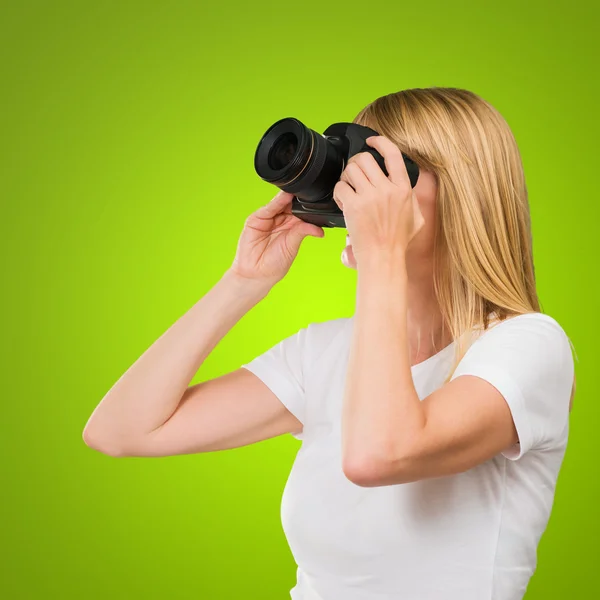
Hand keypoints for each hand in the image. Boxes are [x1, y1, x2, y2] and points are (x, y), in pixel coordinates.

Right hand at [228, 190, 324, 286]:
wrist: (256, 273)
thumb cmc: (274, 264)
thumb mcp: (292, 246)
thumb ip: (302, 232)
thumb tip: (319, 230)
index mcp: (292, 227)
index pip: (300, 212)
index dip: (307, 206)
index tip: (316, 200)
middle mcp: (280, 221)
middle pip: (290, 205)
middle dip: (297, 200)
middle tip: (308, 194)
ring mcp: (268, 219)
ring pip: (280, 204)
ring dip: (288, 197)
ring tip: (298, 193)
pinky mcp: (256, 219)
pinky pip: (268, 208)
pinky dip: (276, 201)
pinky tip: (285, 197)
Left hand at [333, 136, 423, 266]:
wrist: (383, 257)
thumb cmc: (398, 242)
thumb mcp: (416, 218)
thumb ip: (413, 199)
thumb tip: (412, 186)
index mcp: (403, 189)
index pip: (392, 154)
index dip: (380, 142)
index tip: (371, 141)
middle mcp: (387, 190)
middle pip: (365, 159)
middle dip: (356, 163)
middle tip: (354, 173)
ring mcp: (370, 197)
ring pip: (350, 170)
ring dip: (346, 177)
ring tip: (348, 188)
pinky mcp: (353, 206)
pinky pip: (340, 187)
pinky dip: (338, 192)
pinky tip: (342, 201)